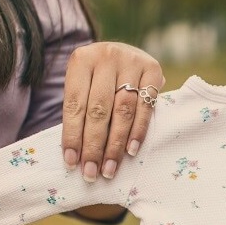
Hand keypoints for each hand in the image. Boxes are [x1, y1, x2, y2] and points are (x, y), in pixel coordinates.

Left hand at [62, 42, 164, 181]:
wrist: (123, 51)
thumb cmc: (97, 77)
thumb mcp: (82, 84)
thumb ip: (80, 111)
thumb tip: (75, 156)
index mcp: (81, 59)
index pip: (75, 104)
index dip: (73, 135)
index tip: (71, 162)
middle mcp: (106, 57)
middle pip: (99, 110)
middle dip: (94, 146)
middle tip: (91, 173)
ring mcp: (132, 61)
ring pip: (123, 110)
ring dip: (116, 144)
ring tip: (109, 168)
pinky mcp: (153, 69)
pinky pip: (145, 107)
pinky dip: (138, 131)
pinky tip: (130, 150)